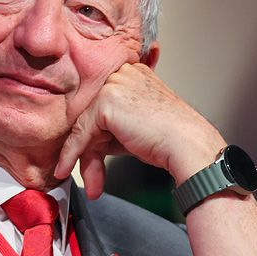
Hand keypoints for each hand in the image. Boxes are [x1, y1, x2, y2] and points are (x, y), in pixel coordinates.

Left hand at [53, 63, 223, 198]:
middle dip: (89, 148)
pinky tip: (69, 169)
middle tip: (92, 177)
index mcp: (132, 73)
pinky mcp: (107, 102)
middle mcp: (122, 73)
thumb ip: (111, 129)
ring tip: (92, 183)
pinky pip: (82, 132)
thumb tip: (86, 147)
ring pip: (85, 124)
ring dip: (85, 157)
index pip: (101, 104)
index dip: (94, 134)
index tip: (89, 156)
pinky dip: (74, 154)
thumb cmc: (170, 139)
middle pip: (91, 114)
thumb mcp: (134, 128)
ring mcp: (113, 85)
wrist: (187, 145)